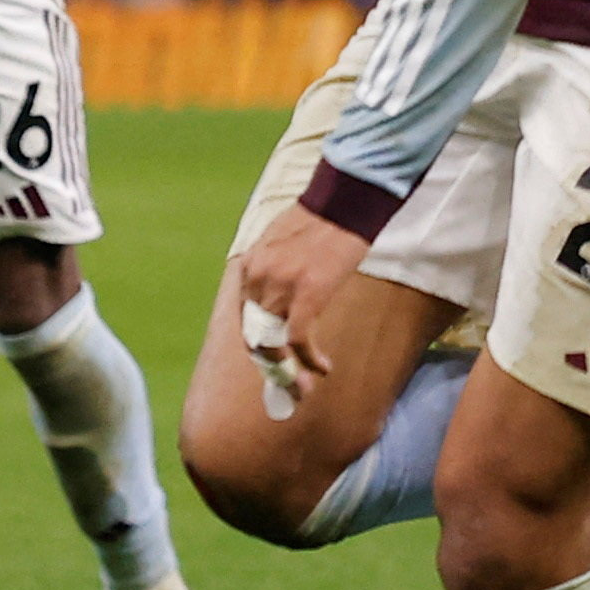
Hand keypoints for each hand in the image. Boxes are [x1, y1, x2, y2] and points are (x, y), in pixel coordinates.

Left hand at [235, 204, 373, 397]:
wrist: (344, 202)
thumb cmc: (321, 222)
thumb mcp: (281, 244)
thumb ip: (273, 271)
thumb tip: (280, 299)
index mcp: (250, 267)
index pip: (246, 319)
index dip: (260, 348)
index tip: (276, 365)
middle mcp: (257, 278)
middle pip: (254, 336)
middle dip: (271, 368)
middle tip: (290, 387)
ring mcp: (279, 287)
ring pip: (274, 344)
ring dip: (290, 371)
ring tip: (306, 387)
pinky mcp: (307, 293)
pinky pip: (298, 338)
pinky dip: (309, 359)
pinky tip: (323, 367)